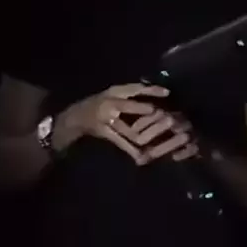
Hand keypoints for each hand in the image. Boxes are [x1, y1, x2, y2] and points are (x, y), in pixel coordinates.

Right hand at [53, 84, 193, 164]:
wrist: (76, 117)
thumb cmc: (101, 103)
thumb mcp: (115, 93)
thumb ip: (132, 93)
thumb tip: (160, 92)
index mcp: (115, 92)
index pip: (135, 89)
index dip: (151, 90)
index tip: (167, 93)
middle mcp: (110, 103)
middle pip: (131, 108)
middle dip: (150, 113)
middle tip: (169, 118)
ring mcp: (107, 120)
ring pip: (130, 129)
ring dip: (146, 134)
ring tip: (162, 137)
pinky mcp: (105, 133)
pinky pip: (121, 143)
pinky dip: (132, 150)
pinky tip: (143, 157)